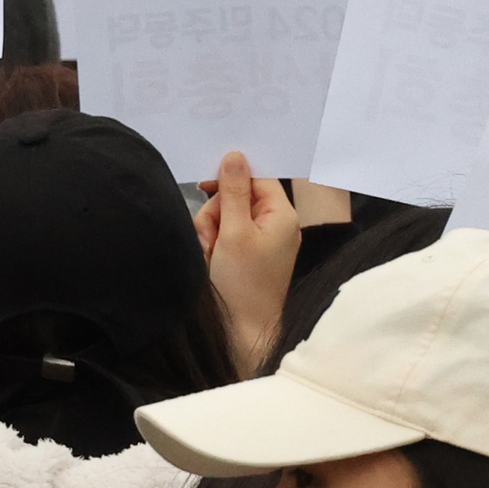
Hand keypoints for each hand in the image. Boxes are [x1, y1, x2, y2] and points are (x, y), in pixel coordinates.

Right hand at [194, 152, 300, 372]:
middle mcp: (274, 224)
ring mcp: (260, 241)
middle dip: (217, 213)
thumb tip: (235, 155)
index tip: (206, 185)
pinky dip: (212, 244)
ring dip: (210, 231)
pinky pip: (223, 235)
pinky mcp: (246, 255)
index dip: (231, 177)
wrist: (241, 332)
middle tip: (213, 238)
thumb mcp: (234, 232)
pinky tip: (210, 261)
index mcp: (282, 214)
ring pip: (224, 216)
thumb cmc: (243, 284)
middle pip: (236, 196)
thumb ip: (233, 191)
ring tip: (211, 255)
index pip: (257, 177)